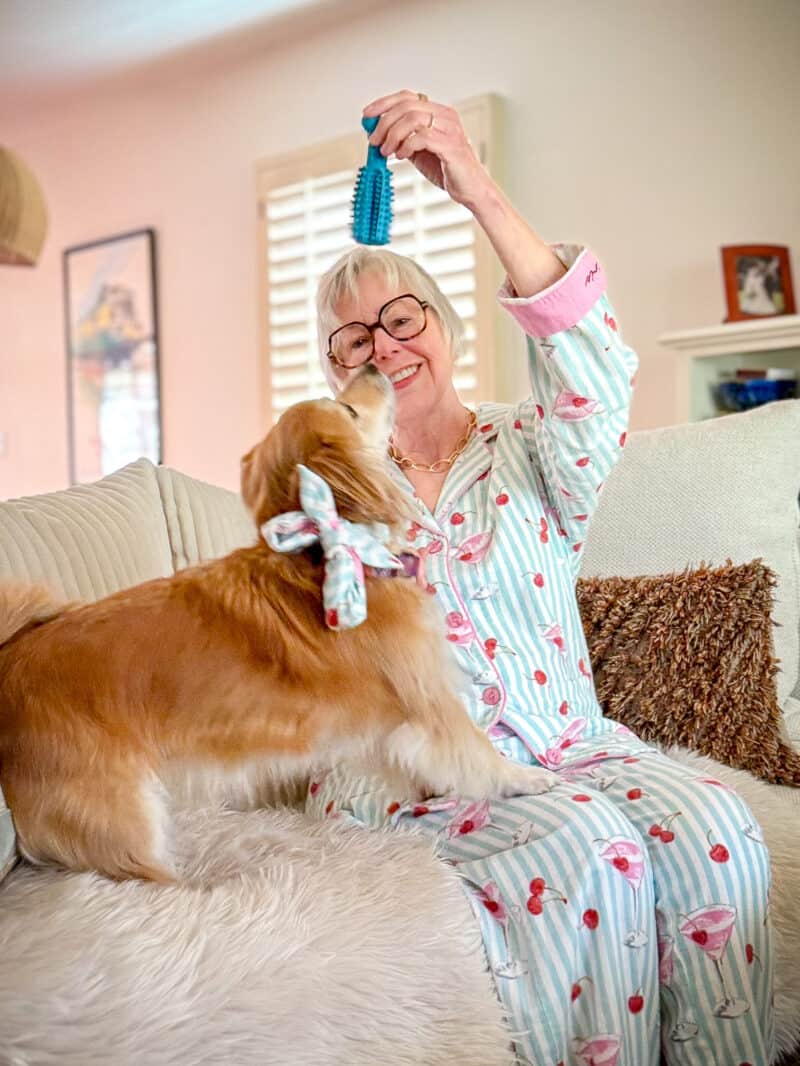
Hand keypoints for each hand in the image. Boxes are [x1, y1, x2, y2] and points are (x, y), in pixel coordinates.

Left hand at [363, 90, 492, 211]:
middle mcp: (446, 116)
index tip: (367, 115)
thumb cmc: (446, 170)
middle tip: (373, 140)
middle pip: (407, 105)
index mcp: (439, 112)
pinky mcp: (450, 146)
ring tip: (385, 151)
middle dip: (384, 121)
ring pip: (412, 118)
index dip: (384, 103)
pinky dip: (405, 145)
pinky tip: (400, 155)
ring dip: (392, 134)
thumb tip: (377, 134)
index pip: (408, 97)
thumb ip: (402, 140)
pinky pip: (421, 137)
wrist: (470, 189)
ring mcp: (450, 129)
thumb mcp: (419, 152)